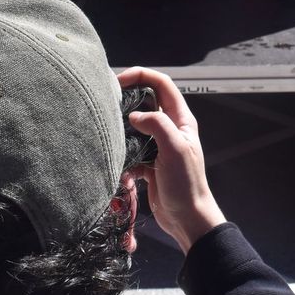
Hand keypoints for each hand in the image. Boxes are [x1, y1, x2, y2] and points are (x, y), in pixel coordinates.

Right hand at [116, 66, 225, 253]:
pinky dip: (124, 160)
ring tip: (109, 138)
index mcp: (181, 119)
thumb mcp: (175, 149)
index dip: (141, 75)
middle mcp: (171, 129)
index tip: (118, 80)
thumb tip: (133, 114)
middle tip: (106, 106)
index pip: (162, 84)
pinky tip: (122, 172)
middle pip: (145, 103)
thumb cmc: (186, 184)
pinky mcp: (149, 164)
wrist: (188, 219)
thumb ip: (157, 125)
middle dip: (126, 102)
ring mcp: (159, 146)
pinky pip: (131, 153)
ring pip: (135, 129)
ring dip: (122, 134)